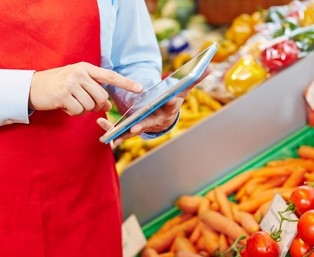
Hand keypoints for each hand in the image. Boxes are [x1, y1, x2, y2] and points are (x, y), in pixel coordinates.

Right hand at [29, 62, 142, 115]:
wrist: (31, 87)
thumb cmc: (58, 85)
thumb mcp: (77, 83)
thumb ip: (94, 91)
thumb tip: (109, 106)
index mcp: (85, 68)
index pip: (110, 76)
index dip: (126, 83)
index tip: (140, 89)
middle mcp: (79, 73)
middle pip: (102, 97)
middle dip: (98, 106)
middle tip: (86, 105)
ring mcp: (71, 83)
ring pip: (91, 106)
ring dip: (84, 110)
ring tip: (72, 103)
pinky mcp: (63, 95)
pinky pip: (79, 111)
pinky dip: (74, 113)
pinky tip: (65, 107)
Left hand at [97, 66, 211, 144]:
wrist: (163, 119)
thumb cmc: (172, 102)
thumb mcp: (183, 90)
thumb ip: (194, 79)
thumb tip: (211, 65)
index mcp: (168, 110)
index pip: (171, 106)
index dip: (171, 104)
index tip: (170, 100)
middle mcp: (156, 120)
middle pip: (149, 123)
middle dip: (143, 125)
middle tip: (136, 126)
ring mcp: (143, 126)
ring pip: (133, 131)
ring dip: (123, 133)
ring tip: (113, 135)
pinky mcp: (132, 130)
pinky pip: (122, 132)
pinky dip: (112, 132)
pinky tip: (102, 128)